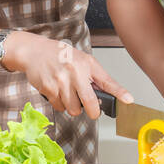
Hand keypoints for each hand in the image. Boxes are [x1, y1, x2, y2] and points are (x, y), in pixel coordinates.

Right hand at [5, 32, 132, 117]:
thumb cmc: (60, 55)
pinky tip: (57, 91)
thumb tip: (105, 95)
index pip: (106, 81)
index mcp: (86, 64)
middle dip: (92, 111)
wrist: (34, 51)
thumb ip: (94, 77)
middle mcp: (75, 72)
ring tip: (68, 93)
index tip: (129, 100)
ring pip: (73, 109)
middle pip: (89, 103)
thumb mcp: (82, 60)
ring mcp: (61, 81)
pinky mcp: (48, 89)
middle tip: (92, 110)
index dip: (119, 92)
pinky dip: (60, 103)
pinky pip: (59, 107)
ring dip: (72, 106)